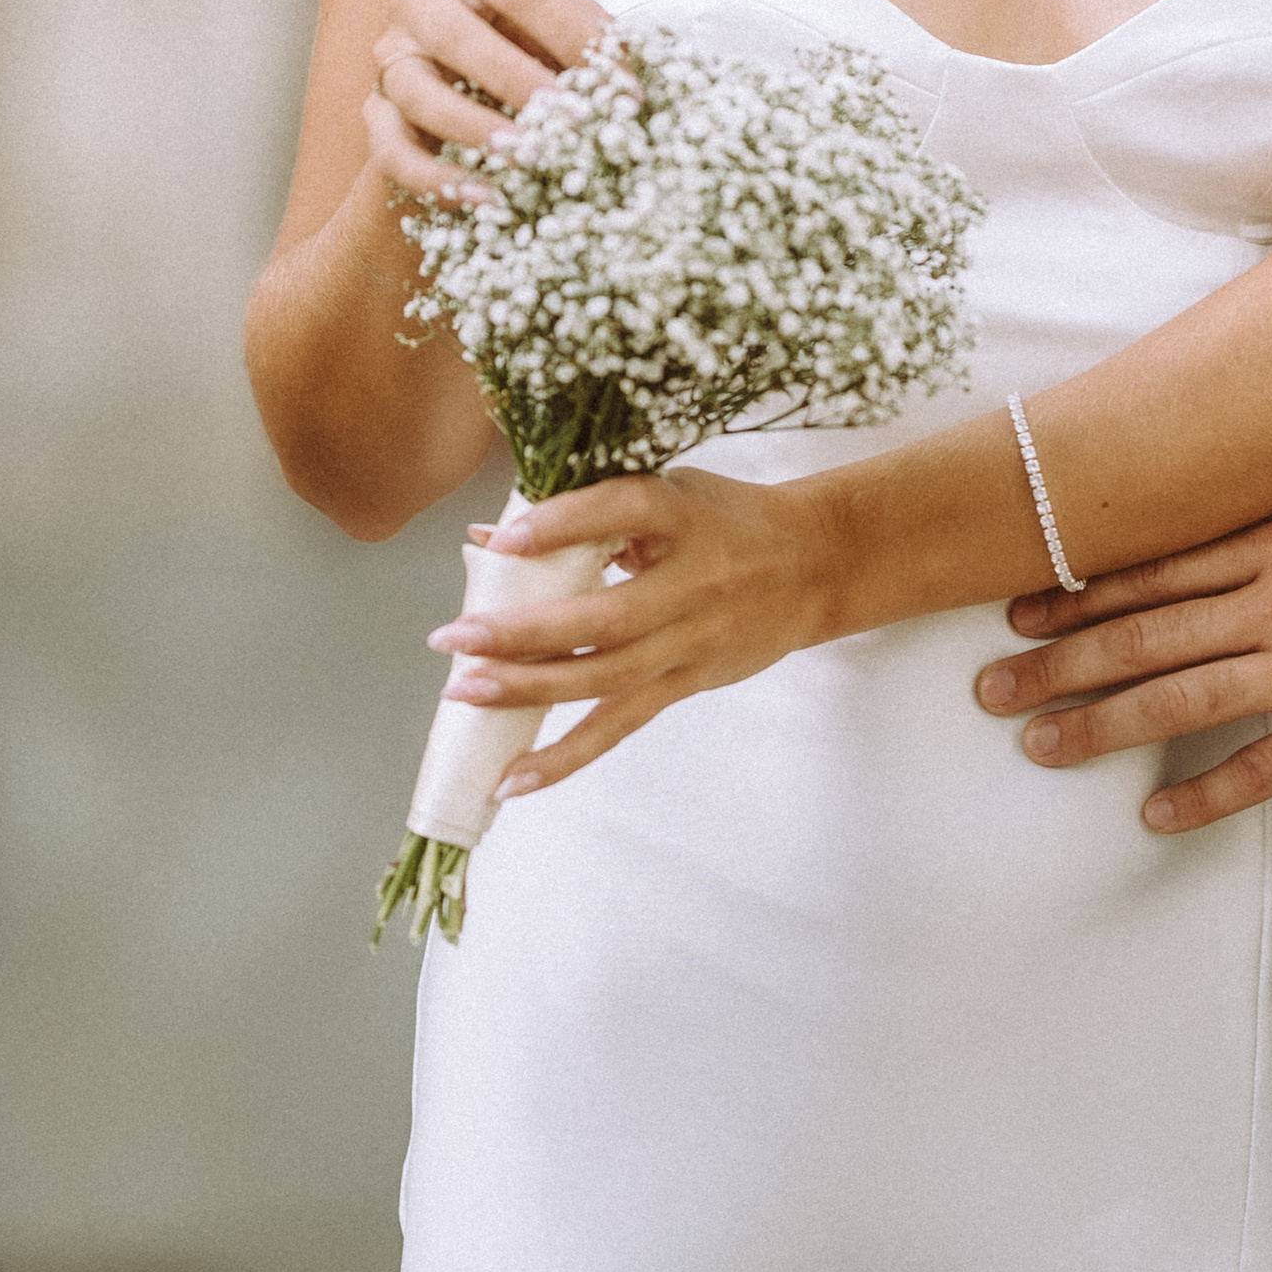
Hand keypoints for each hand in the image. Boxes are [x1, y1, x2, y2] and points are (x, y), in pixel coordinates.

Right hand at [366, 0, 609, 203]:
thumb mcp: (563, 24)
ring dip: (473, 129)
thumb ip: (592, 40)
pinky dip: (437, 179)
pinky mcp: (374, 111)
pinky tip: (485, 199)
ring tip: (527, 158)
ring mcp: (390, 53)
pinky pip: (390, 148)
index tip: (622, 85)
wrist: (474, 68)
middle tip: (570, 119)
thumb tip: (627, 86)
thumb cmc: (531, 33)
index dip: (572, 34)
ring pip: (415, 91)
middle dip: (514, 78)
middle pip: (452, 32)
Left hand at [425, 463, 849, 792]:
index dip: (562, 525)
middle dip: (524, 633)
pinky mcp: (688, 682)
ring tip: (465, 692)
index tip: (503, 542)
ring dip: (529, 690)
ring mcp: (691, 640)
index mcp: (684, 514)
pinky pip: (620, 725)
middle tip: (455, 637)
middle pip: (604, 617)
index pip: (622, 511)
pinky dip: (565, 756)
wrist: (817, 564)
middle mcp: (692, 582)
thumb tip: (486, 540)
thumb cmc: (728, 518)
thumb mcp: (668, 492)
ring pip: (605, 677)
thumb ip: (585, 513)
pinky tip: (515, 779)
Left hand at [974, 450, 1271, 832]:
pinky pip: (1261, 768)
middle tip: (990, 689)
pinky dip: (1204, 794)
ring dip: (1100, 726)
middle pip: (1142, 636)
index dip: (1079, 593)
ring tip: (1038, 747)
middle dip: (1058, 664)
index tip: (1019, 609)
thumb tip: (1267, 444)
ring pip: (1179, 699)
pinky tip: (1153, 814)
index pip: (1154, 569)